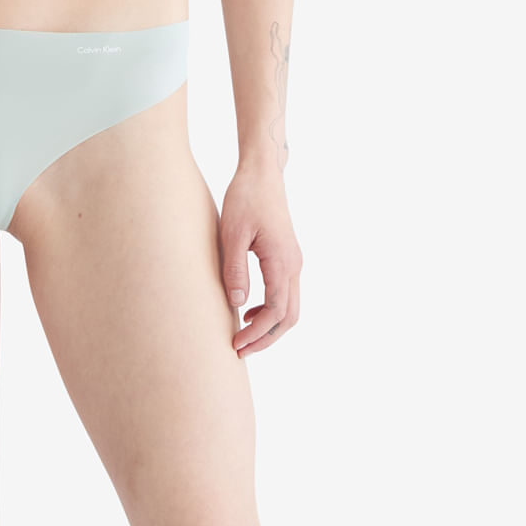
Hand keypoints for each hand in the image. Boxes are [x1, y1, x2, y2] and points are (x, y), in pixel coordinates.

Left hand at [219, 161, 302, 356]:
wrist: (262, 174)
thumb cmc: (245, 199)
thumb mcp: (232, 234)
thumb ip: (235, 270)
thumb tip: (238, 304)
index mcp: (281, 262)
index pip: (275, 311)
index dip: (257, 333)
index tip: (236, 344)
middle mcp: (294, 265)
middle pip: (289, 317)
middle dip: (266, 338)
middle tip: (240, 350)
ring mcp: (294, 262)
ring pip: (290, 307)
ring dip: (270, 327)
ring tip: (244, 336)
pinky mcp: (288, 258)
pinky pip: (286, 293)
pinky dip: (272, 310)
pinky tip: (250, 311)